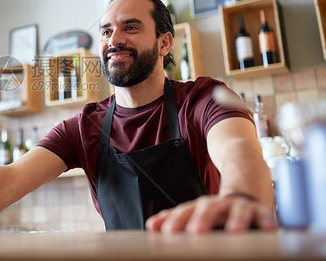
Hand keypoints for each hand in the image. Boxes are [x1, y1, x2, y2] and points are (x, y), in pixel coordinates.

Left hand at [145, 195, 276, 233]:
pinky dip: (266, 221)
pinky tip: (268, 229)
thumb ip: (175, 220)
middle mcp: (218, 205)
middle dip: (202, 219)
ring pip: (237, 210)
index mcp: (200, 207)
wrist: (243, 189)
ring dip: (236, 219)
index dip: (174, 220)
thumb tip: (151, 226)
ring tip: (234, 231)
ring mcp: (238, 206)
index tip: (165, 231)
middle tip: (195, 232)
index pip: (184, 212)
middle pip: (208, 208)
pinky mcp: (259, 211)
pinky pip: (264, 215)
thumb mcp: (196, 213)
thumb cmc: (216, 211)